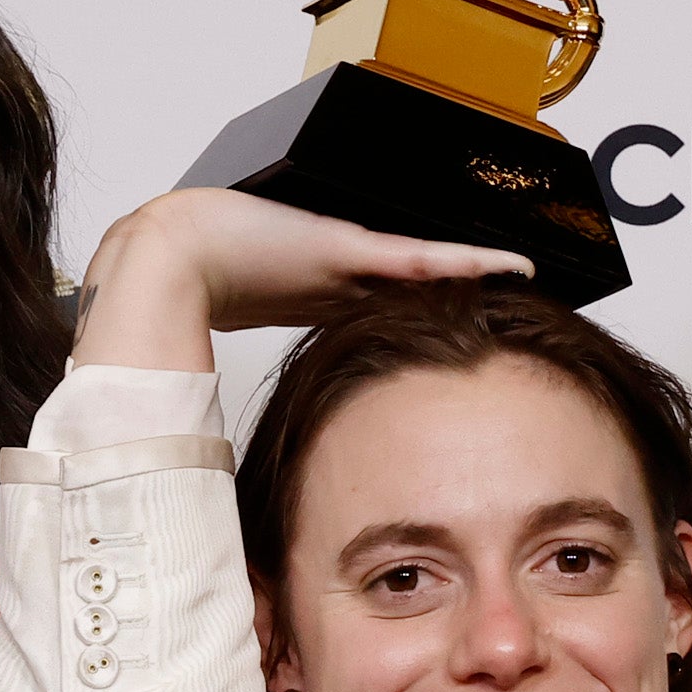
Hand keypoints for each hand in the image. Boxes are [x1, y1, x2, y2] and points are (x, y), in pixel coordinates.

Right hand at [68, 188, 534, 373]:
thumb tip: (219, 444)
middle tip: (509, 298)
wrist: (166, 253)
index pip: (378, 308)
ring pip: (427, 271)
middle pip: (413, 286)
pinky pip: (419, 259)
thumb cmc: (182, 289)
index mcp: (313, 294)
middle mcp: (338, 273)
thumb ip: (241, 388)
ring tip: (525, 275)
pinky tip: (508, 266)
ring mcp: (345, 258)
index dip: (416, 320)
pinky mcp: (347, 247)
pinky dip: (465, 263)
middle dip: (458, 294)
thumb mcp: (220, 347)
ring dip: (475, 275)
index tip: (450, 333)